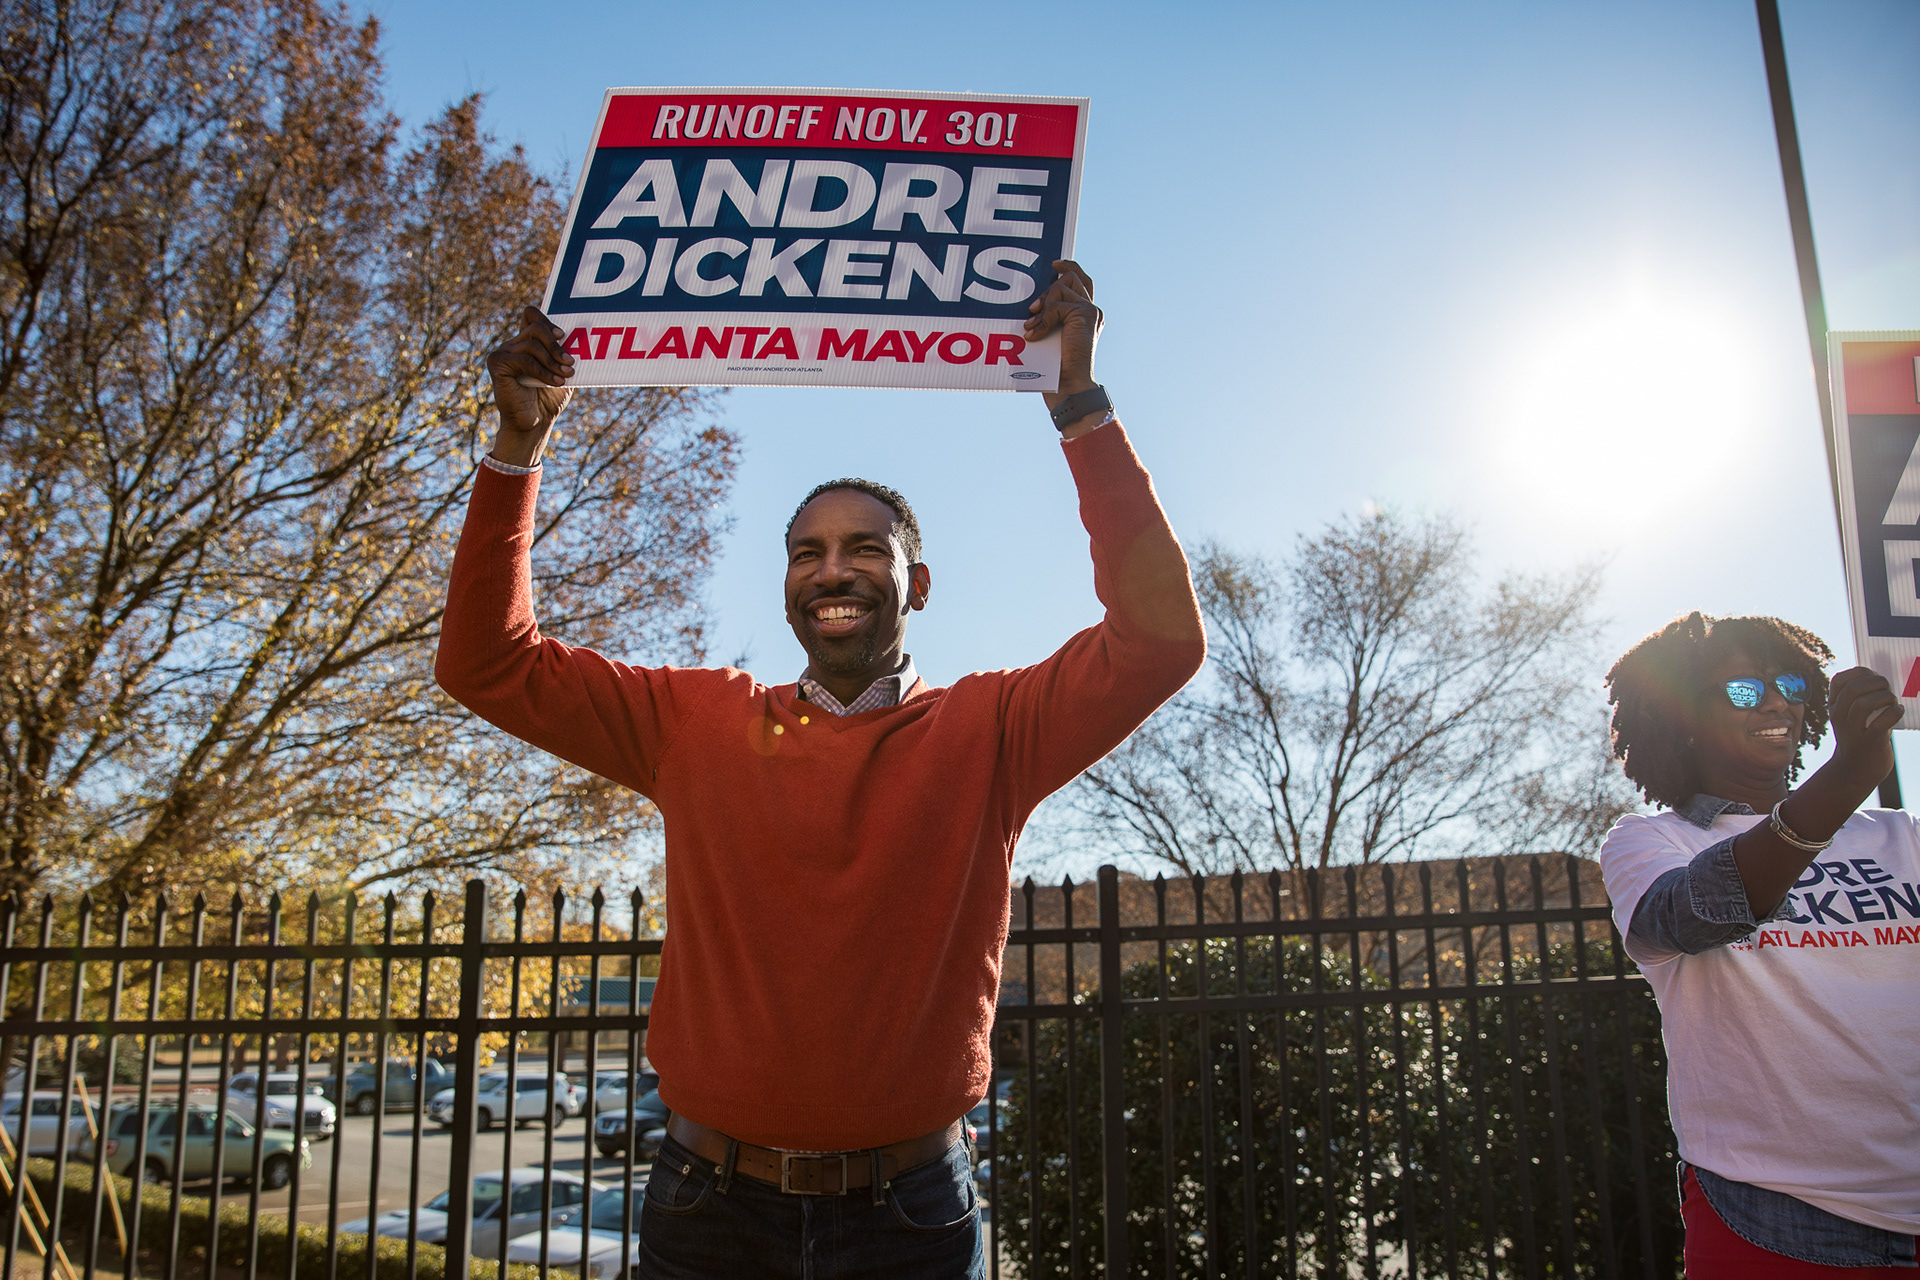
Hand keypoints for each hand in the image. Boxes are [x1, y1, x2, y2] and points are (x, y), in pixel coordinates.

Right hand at [486, 306, 574, 465]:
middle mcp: (513, 344)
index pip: (531, 315)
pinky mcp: (497, 363)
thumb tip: (578, 337)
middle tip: (570, 361)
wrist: (533, 423)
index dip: (547, 320)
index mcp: (526, 341)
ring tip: (566, 374)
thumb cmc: (548, 399)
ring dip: (553, 360)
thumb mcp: (562, 372)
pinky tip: (555, 381)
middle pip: (535, 326)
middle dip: (556, 343)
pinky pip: (525, 359)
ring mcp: (503, 352)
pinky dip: (543, 370)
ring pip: (532, 343)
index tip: (563, 336)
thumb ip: (565, 354)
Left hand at [1026, 260, 1101, 399]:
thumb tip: (1033, 305)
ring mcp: (1090, 310)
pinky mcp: (1085, 314)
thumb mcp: (1052, 336)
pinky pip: (1056, 306)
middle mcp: (1092, 309)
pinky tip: (1034, 334)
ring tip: (1031, 324)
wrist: (1071, 385)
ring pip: (1061, 287)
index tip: (1054, 264)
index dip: (1070, 266)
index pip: (1082, 280)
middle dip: (1047, 290)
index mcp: (1087, 314)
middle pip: (1070, 277)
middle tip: (1033, 310)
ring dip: (1042, 305)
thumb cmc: (1057, 368)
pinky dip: (1041, 320)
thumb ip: (1051, 318)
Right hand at [1827, 665, 1900, 791]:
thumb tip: (1876, 676)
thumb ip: (1858, 696)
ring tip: (1893, 702)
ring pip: (1864, 703)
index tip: (1874, 679)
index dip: (1861, 673)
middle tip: (1888, 691)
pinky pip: (1882, 722)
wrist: (1857, 769)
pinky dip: (1894, 712)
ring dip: (1886, 697)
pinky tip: (1898, 711)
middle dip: (1877, 683)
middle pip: (1853, 688)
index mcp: (1834, 706)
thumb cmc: (1860, 735)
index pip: (1840, 679)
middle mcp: (1840, 717)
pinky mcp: (1871, 742)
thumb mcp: (1850, 715)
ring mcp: (1854, 730)